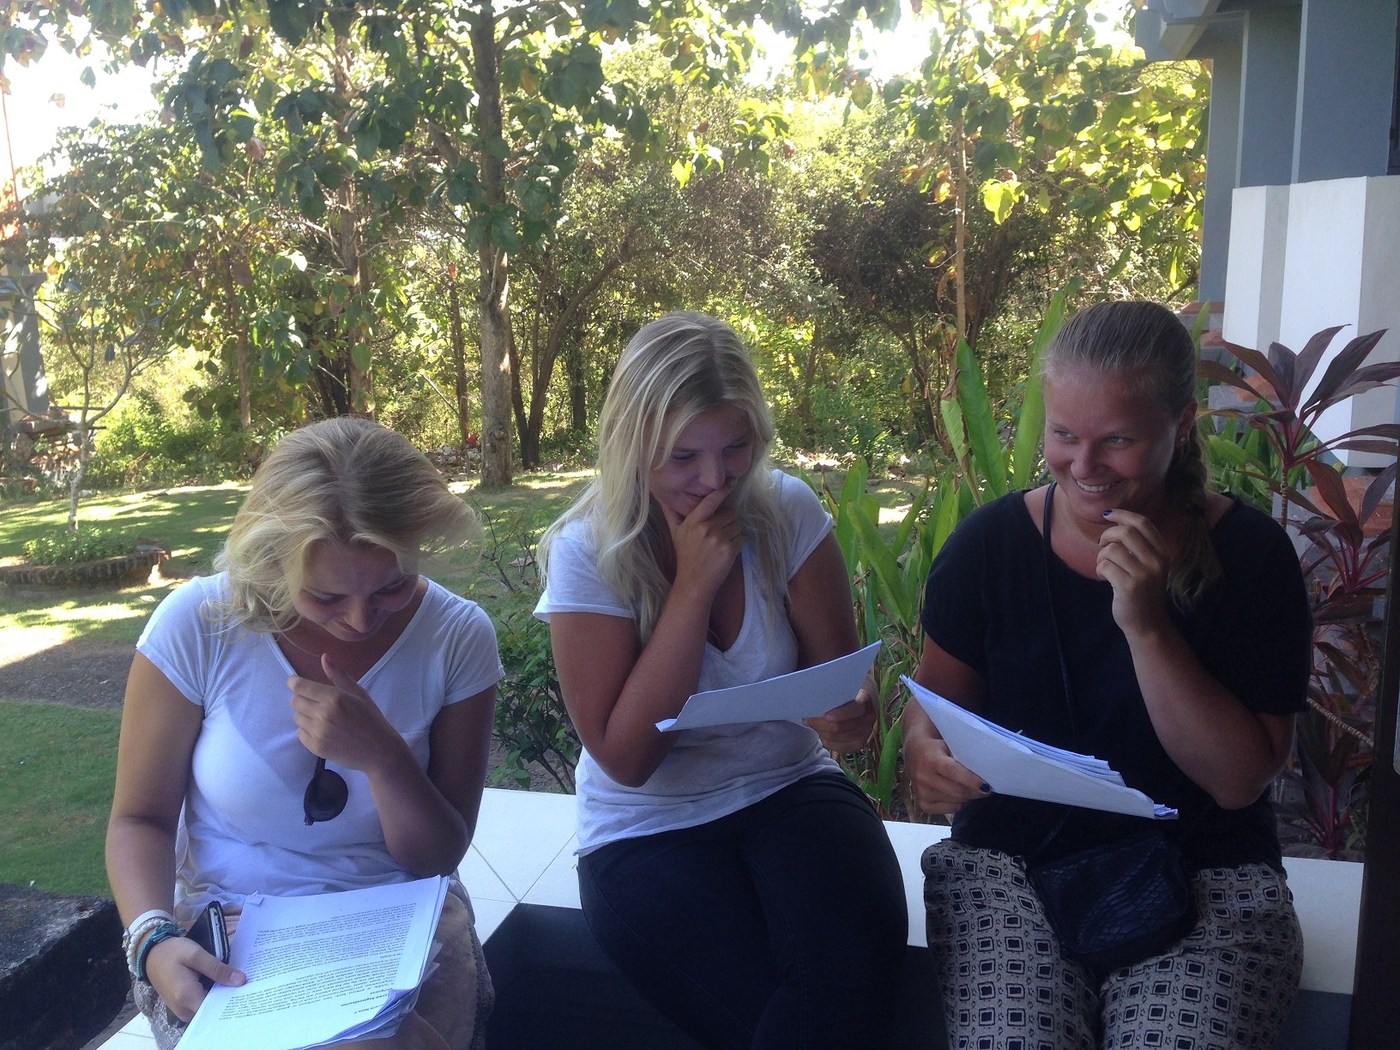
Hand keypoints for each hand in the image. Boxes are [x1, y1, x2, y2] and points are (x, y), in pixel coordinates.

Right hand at [145, 933, 245, 1022]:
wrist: (151, 954)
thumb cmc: (172, 952)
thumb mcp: (196, 954)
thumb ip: (217, 968)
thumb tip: (241, 980)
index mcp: (186, 997)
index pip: (216, 1009)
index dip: (233, 1000)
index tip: (250, 990)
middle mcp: (183, 1009)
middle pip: (213, 1010)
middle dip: (230, 997)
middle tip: (249, 983)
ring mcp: (182, 1010)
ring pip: (209, 1008)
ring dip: (222, 996)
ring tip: (239, 982)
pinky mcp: (183, 1006)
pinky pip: (202, 1004)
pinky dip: (213, 995)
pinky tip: (225, 984)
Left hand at [288, 654, 398, 774]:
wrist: (379, 751)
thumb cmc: (371, 719)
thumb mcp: (359, 694)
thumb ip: (339, 676)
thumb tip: (324, 657)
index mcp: (335, 698)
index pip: (301, 686)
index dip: (294, 682)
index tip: (294, 682)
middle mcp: (323, 714)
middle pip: (295, 701)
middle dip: (302, 698)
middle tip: (316, 702)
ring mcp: (318, 732)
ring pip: (297, 717)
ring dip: (305, 715)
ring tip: (323, 718)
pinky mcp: (315, 748)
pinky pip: (300, 733)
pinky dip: (308, 730)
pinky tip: (323, 731)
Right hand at [660, 481, 743, 600]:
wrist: (694, 581)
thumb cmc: (685, 555)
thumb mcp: (675, 532)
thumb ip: (671, 513)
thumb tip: (661, 496)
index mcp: (694, 521)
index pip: (711, 500)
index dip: (723, 490)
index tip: (732, 482)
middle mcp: (707, 528)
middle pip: (730, 513)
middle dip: (727, 520)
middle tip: (718, 532)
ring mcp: (719, 539)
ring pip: (737, 525)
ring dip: (733, 532)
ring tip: (720, 542)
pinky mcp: (730, 550)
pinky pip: (741, 538)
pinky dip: (737, 543)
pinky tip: (725, 551)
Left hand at [805, 675, 876, 752]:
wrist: (863, 697)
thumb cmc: (847, 689)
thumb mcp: (843, 684)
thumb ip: (831, 689)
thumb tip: (812, 698)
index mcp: (866, 699)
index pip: (855, 708)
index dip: (840, 713)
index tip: (825, 714)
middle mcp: (869, 718)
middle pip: (840, 727)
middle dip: (820, 723)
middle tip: (807, 718)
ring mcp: (866, 732)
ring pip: (836, 738)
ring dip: (821, 731)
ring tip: (812, 723)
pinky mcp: (859, 744)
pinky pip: (837, 747)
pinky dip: (826, 739)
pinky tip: (821, 731)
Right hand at [903, 731, 988, 815]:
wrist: (914, 752)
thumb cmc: (937, 747)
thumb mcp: (948, 745)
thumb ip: (963, 758)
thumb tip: (985, 773)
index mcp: (930, 760)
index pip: (953, 771)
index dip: (971, 779)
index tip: (987, 785)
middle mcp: (924, 777)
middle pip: (958, 791)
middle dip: (976, 791)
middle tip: (986, 787)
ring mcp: (922, 793)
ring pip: (957, 802)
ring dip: (968, 796)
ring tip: (970, 787)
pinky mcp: (923, 804)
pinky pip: (950, 810)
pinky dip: (958, 804)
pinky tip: (956, 793)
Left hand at [1097, 508, 1172, 636]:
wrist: (1148, 624)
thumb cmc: (1143, 592)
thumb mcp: (1149, 566)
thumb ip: (1138, 546)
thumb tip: (1114, 521)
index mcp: (1163, 553)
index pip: (1143, 523)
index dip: (1123, 514)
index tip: (1108, 514)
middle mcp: (1157, 561)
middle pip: (1125, 532)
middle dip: (1107, 535)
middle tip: (1101, 545)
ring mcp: (1144, 574)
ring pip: (1111, 550)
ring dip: (1101, 556)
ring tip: (1104, 567)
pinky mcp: (1129, 586)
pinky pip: (1105, 566)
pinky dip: (1099, 569)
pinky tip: (1105, 578)